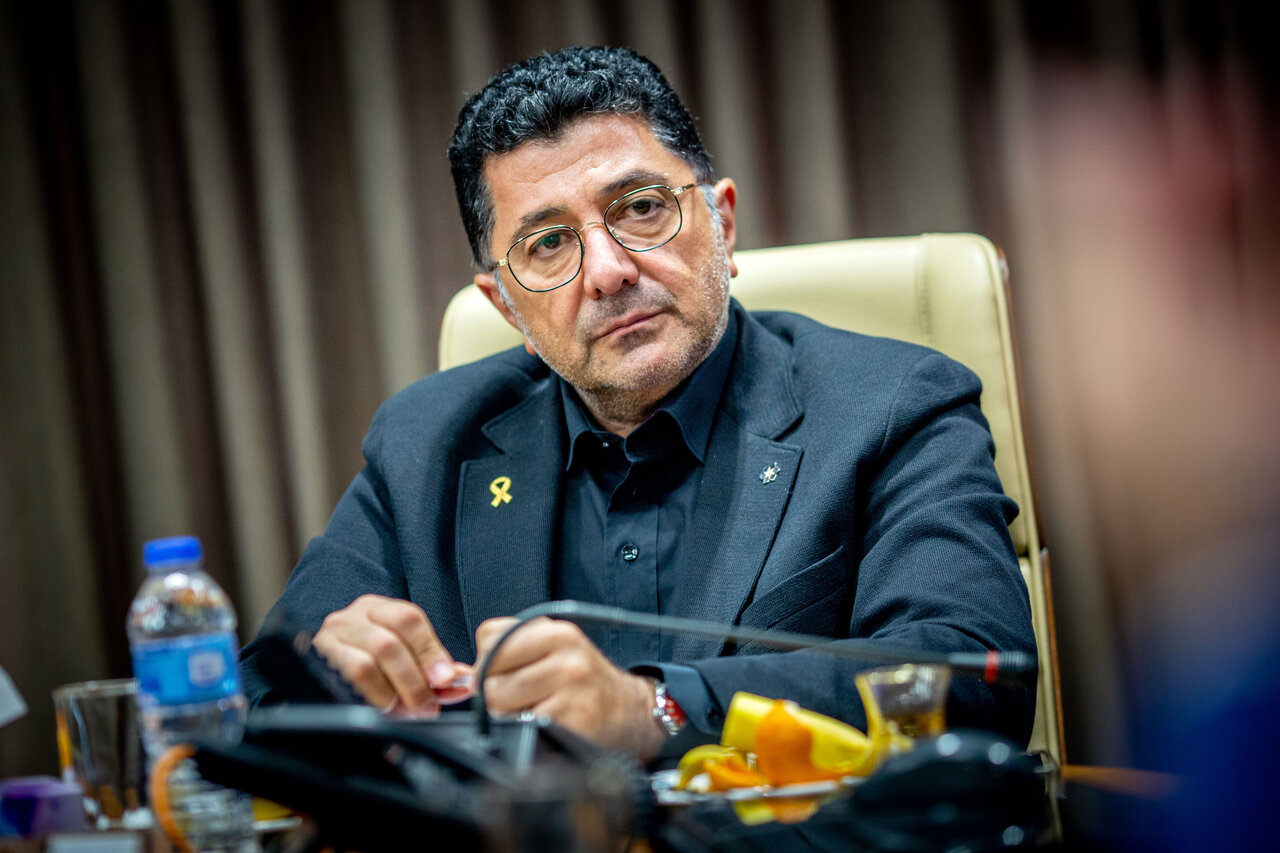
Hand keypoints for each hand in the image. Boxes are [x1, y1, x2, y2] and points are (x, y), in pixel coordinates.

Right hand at [312, 594, 473, 714]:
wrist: (323, 670)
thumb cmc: (371, 663)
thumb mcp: (402, 658)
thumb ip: (431, 668)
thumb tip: (461, 679)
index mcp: (378, 609)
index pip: (409, 619)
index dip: (430, 650)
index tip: (446, 678)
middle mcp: (352, 617)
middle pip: (389, 644)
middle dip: (414, 679)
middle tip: (428, 705)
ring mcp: (331, 639)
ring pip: (368, 663)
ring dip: (394, 692)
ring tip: (407, 711)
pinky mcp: (317, 662)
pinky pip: (349, 680)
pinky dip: (372, 696)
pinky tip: (383, 707)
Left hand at [476, 616, 666, 758]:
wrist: (630, 713)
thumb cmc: (582, 683)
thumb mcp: (555, 650)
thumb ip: (512, 650)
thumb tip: (464, 677)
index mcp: (556, 631)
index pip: (489, 637)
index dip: (487, 661)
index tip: (505, 672)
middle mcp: (565, 654)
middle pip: (488, 676)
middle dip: (494, 694)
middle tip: (520, 699)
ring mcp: (570, 687)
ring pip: (499, 704)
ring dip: (506, 716)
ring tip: (533, 711)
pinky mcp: (572, 720)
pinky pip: (520, 727)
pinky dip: (525, 732)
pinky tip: (546, 725)